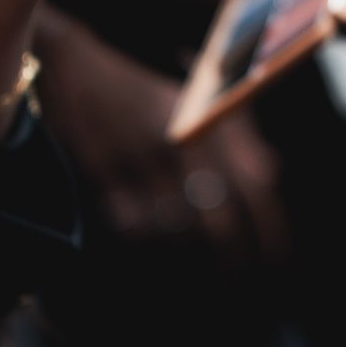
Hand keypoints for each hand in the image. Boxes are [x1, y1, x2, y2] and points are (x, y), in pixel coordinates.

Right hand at [32, 6, 287, 264]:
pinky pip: (133, 228)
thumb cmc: (136, 87)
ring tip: (197, 274)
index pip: (253, 186)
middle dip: (232, 258)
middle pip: (218, 220)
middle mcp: (178, 143)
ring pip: (176, 232)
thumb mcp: (192, 98)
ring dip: (188, 257)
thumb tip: (272, 173)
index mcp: (205, 123)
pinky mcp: (102, 176)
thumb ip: (236, 132)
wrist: (70, 66)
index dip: (270, 227)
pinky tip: (153, 250)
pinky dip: (147, 245)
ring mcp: (139, 162)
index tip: (275, 257)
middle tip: (237, 279)